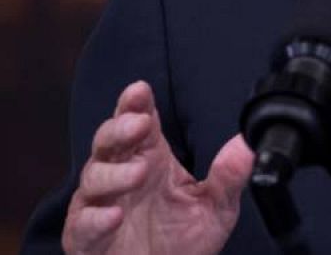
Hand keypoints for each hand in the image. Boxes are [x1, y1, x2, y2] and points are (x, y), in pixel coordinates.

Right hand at [63, 80, 253, 254]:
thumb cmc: (182, 241)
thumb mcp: (215, 208)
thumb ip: (228, 177)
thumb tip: (247, 146)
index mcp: (150, 158)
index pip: (138, 121)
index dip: (134, 103)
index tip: (140, 90)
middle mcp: (121, 174)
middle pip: (109, 141)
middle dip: (120, 127)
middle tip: (140, 123)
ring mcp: (100, 204)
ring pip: (94, 177)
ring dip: (115, 173)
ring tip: (140, 172)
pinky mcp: (86, 236)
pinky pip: (83, 222)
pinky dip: (96, 218)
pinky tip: (113, 216)